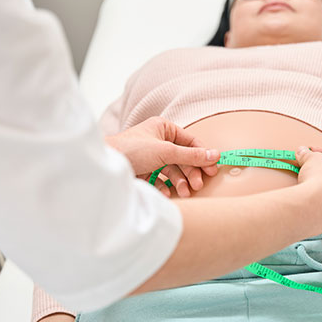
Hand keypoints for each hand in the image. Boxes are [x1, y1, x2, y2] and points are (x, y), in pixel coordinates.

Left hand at [104, 117, 219, 197]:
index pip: (189, 142)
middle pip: (183, 158)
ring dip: (180, 182)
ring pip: (172, 170)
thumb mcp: (166, 151)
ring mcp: (150, 157)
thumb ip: (191, 155)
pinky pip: (160, 180)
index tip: (212, 169)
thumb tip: (214, 155)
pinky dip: (165, 187)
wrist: (106, 166)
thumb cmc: (131, 150)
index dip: (202, 155)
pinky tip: (166, 193)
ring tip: (184, 192)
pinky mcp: (143, 171)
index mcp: (163, 128)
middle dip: (191, 172)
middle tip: (198, 185)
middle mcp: (157, 141)